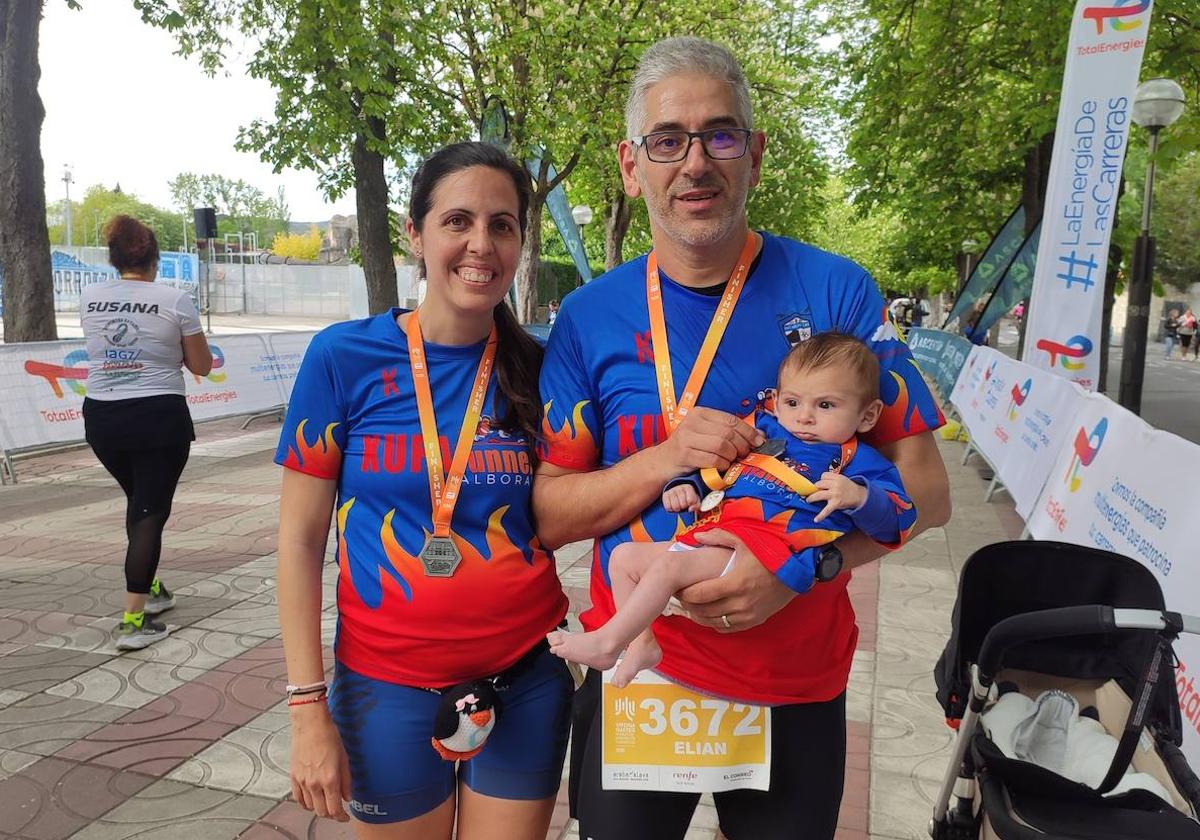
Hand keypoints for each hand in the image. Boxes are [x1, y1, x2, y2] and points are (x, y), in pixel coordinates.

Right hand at [289, 703, 351, 821]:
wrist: (310, 724)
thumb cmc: (329, 736)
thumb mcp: (344, 758)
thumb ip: (346, 781)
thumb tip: (348, 796)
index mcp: (330, 779)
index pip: (334, 809)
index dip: (341, 817)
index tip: (345, 817)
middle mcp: (314, 783)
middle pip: (321, 811)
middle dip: (331, 814)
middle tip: (337, 810)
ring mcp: (302, 781)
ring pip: (309, 807)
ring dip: (318, 808)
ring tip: (326, 802)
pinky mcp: (293, 777)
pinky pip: (297, 798)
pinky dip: (305, 803)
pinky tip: (311, 799)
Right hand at [655, 407, 763, 478]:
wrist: (662, 462)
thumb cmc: (689, 448)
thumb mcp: (706, 434)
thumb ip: (728, 432)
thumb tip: (759, 434)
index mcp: (700, 413)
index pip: (731, 420)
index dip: (748, 431)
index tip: (759, 441)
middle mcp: (692, 422)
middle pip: (728, 433)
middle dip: (742, 446)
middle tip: (745, 454)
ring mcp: (687, 438)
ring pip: (721, 445)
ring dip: (732, 456)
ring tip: (732, 460)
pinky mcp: (684, 454)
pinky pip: (712, 459)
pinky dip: (722, 464)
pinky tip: (722, 466)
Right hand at [663, 484, 700, 512]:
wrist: (678, 493)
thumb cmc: (688, 498)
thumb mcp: (695, 501)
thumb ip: (696, 506)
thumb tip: (690, 509)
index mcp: (688, 488)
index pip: (690, 500)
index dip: (690, 504)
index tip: (689, 503)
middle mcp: (679, 488)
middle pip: (683, 504)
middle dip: (684, 507)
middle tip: (683, 505)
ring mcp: (671, 491)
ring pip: (675, 506)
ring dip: (677, 509)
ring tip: (678, 506)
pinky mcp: (665, 495)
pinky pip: (668, 507)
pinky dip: (671, 509)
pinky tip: (673, 506)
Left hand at [675, 528, 794, 631]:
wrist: (797, 572)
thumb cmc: (769, 555)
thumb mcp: (745, 541)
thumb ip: (718, 537)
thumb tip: (696, 536)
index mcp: (735, 583)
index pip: (700, 595)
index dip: (684, 594)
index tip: (677, 588)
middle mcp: (741, 603)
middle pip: (703, 611)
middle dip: (688, 606)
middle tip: (681, 598)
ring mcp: (748, 615)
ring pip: (713, 622)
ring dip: (699, 616)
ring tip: (692, 607)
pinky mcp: (755, 621)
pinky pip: (727, 628)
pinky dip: (715, 623)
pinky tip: (710, 614)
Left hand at [807, 473, 866, 522]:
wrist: (859, 495)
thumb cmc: (848, 487)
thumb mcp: (841, 479)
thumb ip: (831, 479)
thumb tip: (816, 484)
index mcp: (837, 477)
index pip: (823, 475)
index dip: (822, 479)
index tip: (823, 484)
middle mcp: (836, 485)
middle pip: (819, 484)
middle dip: (817, 488)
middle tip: (817, 492)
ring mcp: (835, 494)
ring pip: (818, 494)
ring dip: (811, 498)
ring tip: (808, 500)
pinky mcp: (836, 503)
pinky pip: (826, 510)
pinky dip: (821, 515)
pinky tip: (816, 520)